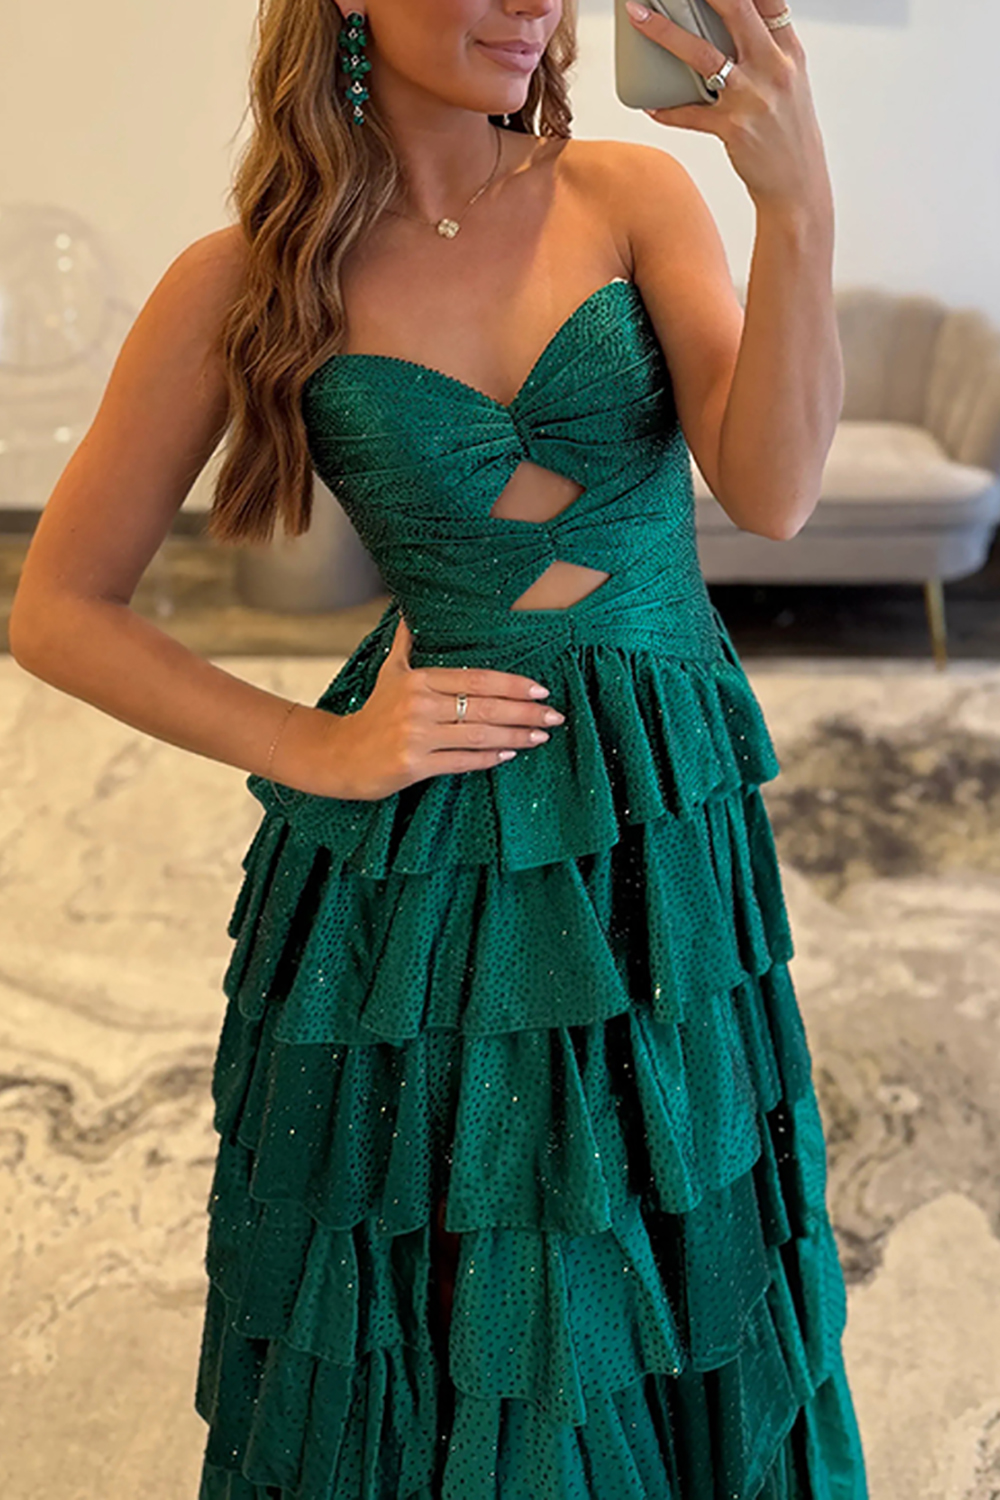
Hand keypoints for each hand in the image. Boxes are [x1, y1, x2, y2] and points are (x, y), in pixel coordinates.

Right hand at [296, 613, 565, 801]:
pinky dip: (488, 758)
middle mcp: (418, 705)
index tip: (541, 690)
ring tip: (541, 736)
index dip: (512, 685)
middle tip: (555, 716)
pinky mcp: (413, 765)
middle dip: (525, 712)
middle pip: (484, 707)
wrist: (340, 755)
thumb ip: (404, 643)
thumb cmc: (372, 714)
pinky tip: (510, 754)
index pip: (476, 679)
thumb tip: (407, 612)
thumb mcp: (388, 673)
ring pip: (478, 735)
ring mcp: (416, 736)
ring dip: (515, 736)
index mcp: (418, 680)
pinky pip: (461, 761)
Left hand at [624, 0, 831, 215]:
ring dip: (664, 33)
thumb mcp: (789, 81)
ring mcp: (753, 97)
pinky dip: (666, 109)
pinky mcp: (733, 128)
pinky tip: (650, 105)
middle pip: (736, 9)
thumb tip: (733, 23)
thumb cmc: (788, 132)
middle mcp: (773, 67)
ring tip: (639, 17)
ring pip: (702, 55)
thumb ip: (766, 49)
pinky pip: (689, 113)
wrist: (798, 184)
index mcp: (789, 51)